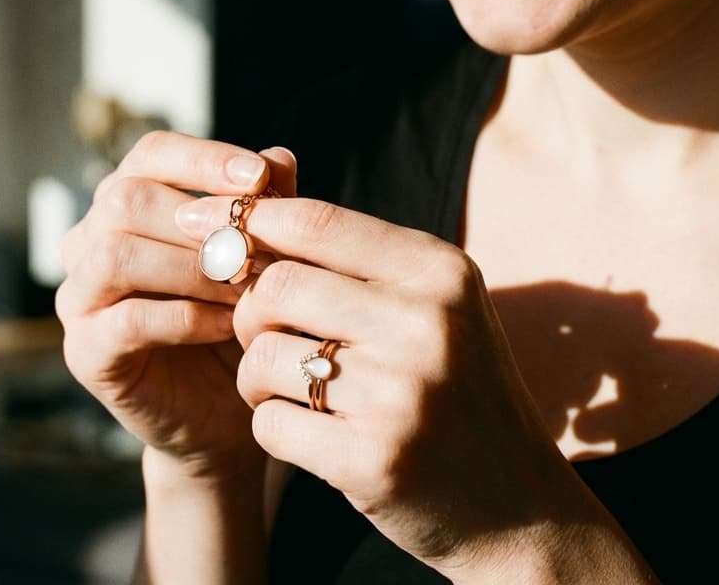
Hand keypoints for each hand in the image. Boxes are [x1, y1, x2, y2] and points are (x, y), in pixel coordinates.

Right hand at [56, 131, 296, 478]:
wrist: (224, 407)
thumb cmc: (238, 315)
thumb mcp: (261, 252)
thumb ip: (265, 205)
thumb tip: (279, 157)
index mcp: (128, 200)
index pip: (152, 153)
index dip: (203, 159)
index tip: (258, 178)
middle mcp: (90, 239)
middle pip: (127, 198)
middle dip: (201, 222)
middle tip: (259, 250)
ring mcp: (79, 295)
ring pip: (117, 255)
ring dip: (192, 268)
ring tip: (246, 288)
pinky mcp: (85, 350)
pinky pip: (126, 320)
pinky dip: (185, 317)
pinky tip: (227, 324)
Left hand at [174, 194, 583, 577]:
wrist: (518, 506)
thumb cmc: (456, 385)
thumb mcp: (431, 305)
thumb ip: (353, 258)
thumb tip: (247, 212)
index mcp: (439, 271)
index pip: (316, 222)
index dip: (248, 219)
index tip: (200, 222)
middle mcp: (424, 324)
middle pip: (275, 286)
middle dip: (248, 310)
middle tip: (262, 332)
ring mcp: (400, 395)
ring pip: (262, 357)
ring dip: (255, 374)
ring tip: (288, 386)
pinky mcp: (373, 460)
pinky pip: (269, 423)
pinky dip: (271, 425)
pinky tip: (308, 430)